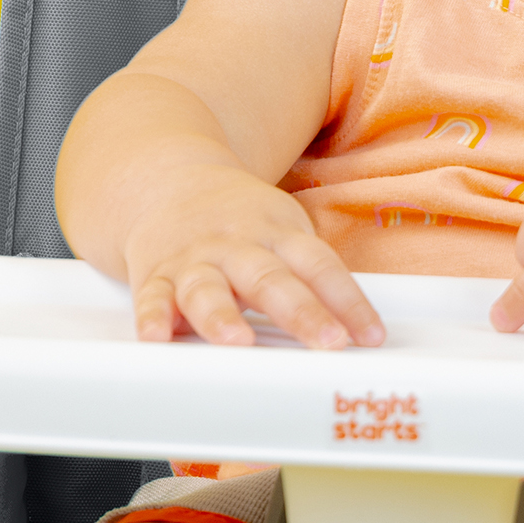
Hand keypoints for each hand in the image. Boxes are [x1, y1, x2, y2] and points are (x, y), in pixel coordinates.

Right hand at [122, 173, 382, 350]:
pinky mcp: (156, 275)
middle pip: (271, 280)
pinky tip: (157, 337)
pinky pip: (152, 298)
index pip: (320, 267)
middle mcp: (237, 246)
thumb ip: (312, 278)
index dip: (349, 301)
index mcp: (278, 234)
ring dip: (222, 316)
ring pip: (208, 289)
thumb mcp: (285, 231)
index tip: (370, 336)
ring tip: (238, 341)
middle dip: (302, 313)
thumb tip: (356, 331)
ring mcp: (195, 260)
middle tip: (328, 342)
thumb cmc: (241, 221)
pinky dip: (152, 318)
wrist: (170, 180)